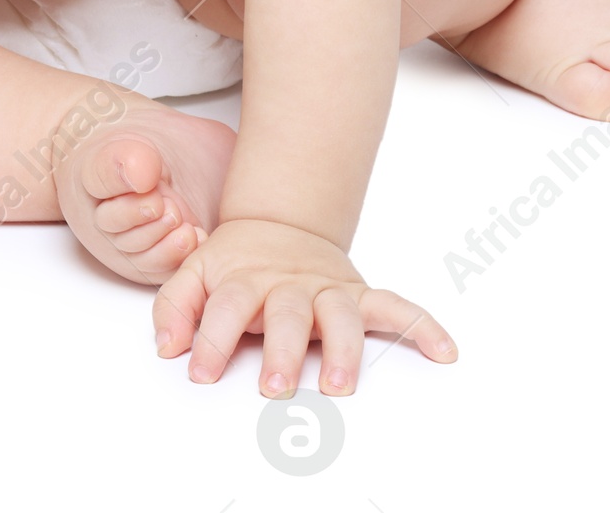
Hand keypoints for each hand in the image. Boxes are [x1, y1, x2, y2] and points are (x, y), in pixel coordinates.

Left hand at [152, 217, 455, 395]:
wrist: (277, 222)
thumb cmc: (236, 261)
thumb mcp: (194, 271)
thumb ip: (175, 307)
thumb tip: (166, 348)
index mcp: (244, 277)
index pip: (225, 307)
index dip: (209, 339)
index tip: (199, 371)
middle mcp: (287, 284)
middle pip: (286, 314)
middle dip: (281, 351)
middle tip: (274, 386)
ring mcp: (325, 288)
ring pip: (339, 315)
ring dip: (342, 350)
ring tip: (339, 385)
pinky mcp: (356, 293)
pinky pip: (395, 306)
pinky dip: (421, 324)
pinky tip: (442, 349)